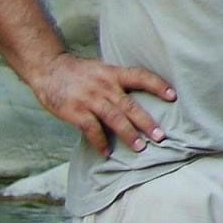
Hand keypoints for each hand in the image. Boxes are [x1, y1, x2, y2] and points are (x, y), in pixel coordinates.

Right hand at [29, 54, 175, 155]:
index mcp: (114, 74)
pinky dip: (99, 142)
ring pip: (114, 118)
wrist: (48, 69)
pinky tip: (106, 152)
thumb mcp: (102, 70)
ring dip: (128, 135)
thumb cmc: (80, 73)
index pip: (141, 77)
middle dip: (147, 122)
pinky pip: (91, 129)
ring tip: (140, 148)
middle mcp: (104, 86)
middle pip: (130, 105)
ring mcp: (89, 99)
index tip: (173, 96)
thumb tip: (143, 100)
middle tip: (161, 136)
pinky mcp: (75, 111)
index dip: (158, 85)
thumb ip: (119, 83)